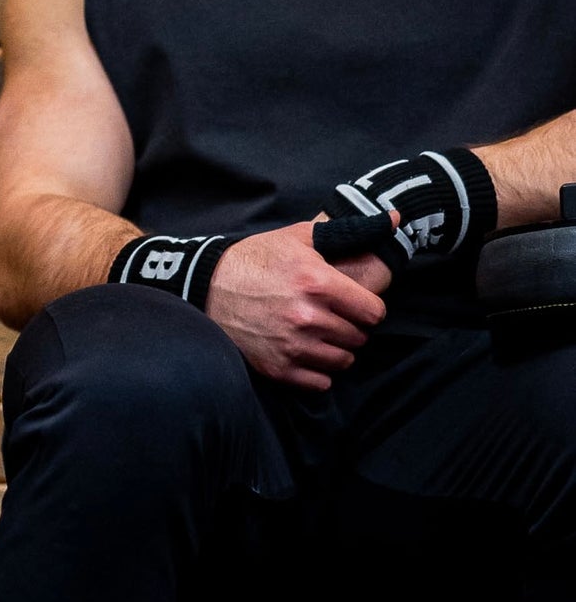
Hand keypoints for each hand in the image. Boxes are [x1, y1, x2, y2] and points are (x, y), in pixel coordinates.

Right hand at [206, 222, 391, 390]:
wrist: (206, 286)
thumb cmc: (256, 259)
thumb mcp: (300, 236)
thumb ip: (350, 231)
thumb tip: (395, 218)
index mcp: (318, 283)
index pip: (374, 313)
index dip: (366, 308)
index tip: (352, 305)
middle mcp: (308, 317)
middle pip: (359, 337)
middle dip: (349, 327)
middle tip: (330, 318)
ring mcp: (291, 345)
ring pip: (342, 361)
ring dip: (335, 350)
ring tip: (318, 335)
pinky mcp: (276, 367)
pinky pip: (320, 383)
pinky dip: (317, 371)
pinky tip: (304, 352)